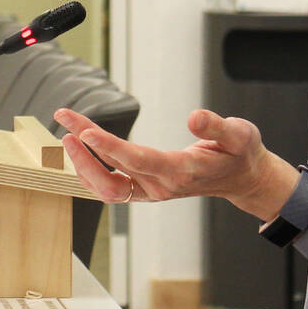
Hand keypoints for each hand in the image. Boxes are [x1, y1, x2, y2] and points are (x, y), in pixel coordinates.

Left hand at [52, 106, 301, 220]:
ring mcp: (151, 191)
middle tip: (65, 120)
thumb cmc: (240, 153)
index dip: (110, 148)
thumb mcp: (240, 134)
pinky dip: (91, 169)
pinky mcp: (145, 190)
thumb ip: (217, 127)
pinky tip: (81, 148)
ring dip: (82, 162)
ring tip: (67, 131)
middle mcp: (162, 186)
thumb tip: (194, 117)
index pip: (138, 161)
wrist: (242, 179)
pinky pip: (110, 186)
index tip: (85, 132)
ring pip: (106, 185)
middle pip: (113, 173)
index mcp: (182, 171)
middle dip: (84, 150)